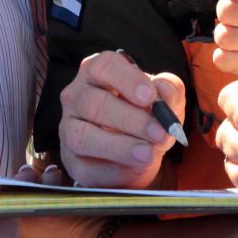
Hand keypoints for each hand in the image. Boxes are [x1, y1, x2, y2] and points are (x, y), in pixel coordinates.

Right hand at [56, 51, 184, 189]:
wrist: (141, 153)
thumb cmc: (149, 116)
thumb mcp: (166, 99)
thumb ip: (169, 91)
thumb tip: (164, 95)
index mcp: (97, 72)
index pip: (104, 66)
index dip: (127, 80)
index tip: (150, 96)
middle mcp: (76, 96)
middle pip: (94, 103)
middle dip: (130, 119)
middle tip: (159, 132)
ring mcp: (69, 129)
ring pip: (83, 136)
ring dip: (119, 147)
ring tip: (148, 153)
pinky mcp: (72, 161)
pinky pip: (86, 167)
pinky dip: (114, 171)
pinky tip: (136, 169)